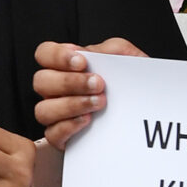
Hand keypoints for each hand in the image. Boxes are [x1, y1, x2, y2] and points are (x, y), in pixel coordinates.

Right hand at [32, 39, 147, 148]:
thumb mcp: (128, 59)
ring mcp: (57, 113)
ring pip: (43, 109)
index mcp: (66, 66)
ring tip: (98, 103)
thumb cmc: (130, 85)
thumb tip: (97, 53)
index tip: (81, 62)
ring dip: (71, 105)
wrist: (145, 112)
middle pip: (41, 81)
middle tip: (97, 84)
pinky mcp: (62, 136)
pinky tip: (88, 120)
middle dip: (69, 82)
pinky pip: (52, 134)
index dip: (57, 56)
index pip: (44, 53)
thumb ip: (112, 49)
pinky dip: (69, 126)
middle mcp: (56, 89)